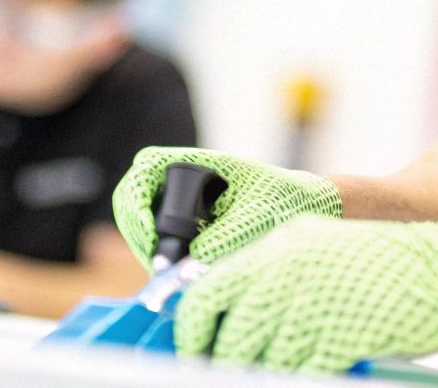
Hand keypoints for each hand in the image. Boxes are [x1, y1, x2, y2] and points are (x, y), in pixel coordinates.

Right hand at [112, 147, 340, 266]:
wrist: (303, 208)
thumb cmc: (283, 200)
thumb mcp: (256, 215)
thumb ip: (226, 235)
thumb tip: (194, 260)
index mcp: (196, 163)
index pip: (145, 168)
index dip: (137, 199)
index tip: (151, 231)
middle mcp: (182, 179)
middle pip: (135, 200)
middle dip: (139, 232)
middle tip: (157, 265)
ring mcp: (180, 203)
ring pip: (142, 223)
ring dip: (148, 249)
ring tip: (167, 275)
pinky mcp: (184, 228)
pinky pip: (156, 241)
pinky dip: (158, 258)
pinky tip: (172, 275)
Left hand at [173, 215, 437, 372]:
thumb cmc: (390, 263)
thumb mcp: (321, 251)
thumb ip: (274, 275)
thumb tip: (234, 312)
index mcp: (276, 250)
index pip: (204, 295)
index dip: (190, 332)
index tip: (191, 353)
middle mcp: (284, 275)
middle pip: (228, 337)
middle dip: (221, 365)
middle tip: (224, 375)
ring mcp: (311, 307)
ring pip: (260, 362)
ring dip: (260, 375)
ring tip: (270, 374)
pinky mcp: (339, 337)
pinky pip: (298, 375)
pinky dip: (295, 381)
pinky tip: (305, 374)